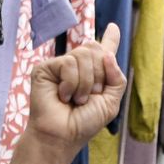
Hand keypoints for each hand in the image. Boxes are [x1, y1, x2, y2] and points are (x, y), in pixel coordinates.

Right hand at [24, 22, 126, 155]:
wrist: (62, 135)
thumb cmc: (84, 123)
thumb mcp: (111, 103)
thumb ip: (117, 78)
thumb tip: (108, 53)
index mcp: (94, 75)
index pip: (104, 52)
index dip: (110, 39)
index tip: (114, 27)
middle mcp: (77, 67)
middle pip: (96, 49)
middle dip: (99, 75)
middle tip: (89, 97)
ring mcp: (61, 66)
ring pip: (83, 55)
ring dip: (85, 83)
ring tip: (76, 100)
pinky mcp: (46, 68)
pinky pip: (68, 63)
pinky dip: (71, 83)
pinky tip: (63, 96)